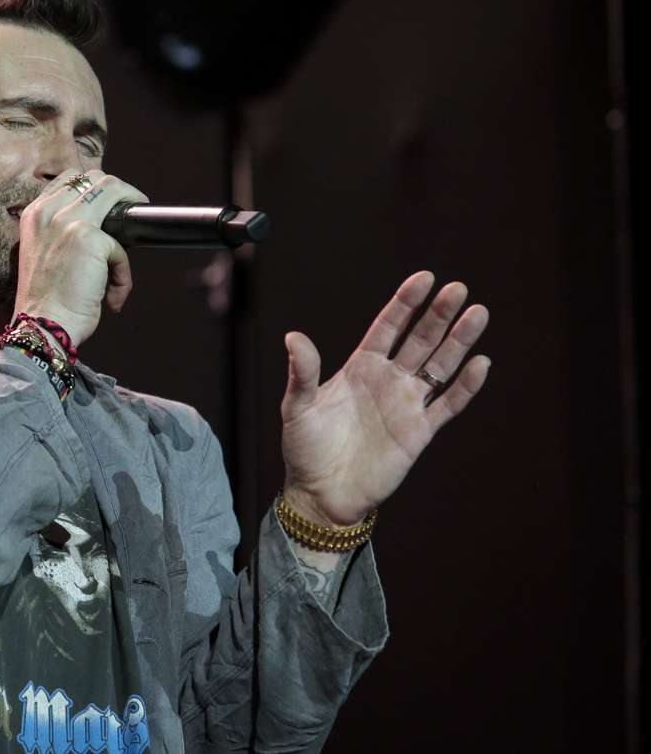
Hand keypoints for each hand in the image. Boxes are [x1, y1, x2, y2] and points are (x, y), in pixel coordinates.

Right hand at [11, 168, 149, 347]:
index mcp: (34, 214)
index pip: (69, 178)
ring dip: (130, 208)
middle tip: (130, 211)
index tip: (109, 203)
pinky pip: (121, 249)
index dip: (94, 185)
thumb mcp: (42, 252)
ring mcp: (70, 221)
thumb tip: (102, 223)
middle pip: (95, 178)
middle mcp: (49, 212)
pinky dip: (122, 275)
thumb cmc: (46, 300)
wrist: (42, 325)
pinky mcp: (92, 239)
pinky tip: (112, 296)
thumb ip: (60, 231)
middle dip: (119, 192)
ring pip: (114, 191)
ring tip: (133, 235)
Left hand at [279, 271, 490, 525]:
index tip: (425, 278)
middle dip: (439, 314)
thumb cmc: (305, 448)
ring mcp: (406, 404)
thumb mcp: (298, 407)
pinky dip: (465, 386)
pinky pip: (448, 405)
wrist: (321, 494)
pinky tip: (480, 363)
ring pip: (439, 365)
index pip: (388, 327)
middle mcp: (387, 380)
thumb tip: (293, 337)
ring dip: (459, 341)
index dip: (406, 303)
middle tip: (459, 289)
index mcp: (360, 367)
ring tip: (478, 313)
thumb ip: (302, 373)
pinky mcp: (420, 432)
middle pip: (420, 339)